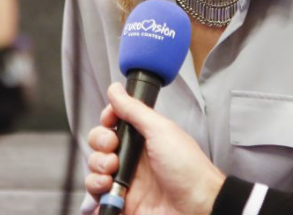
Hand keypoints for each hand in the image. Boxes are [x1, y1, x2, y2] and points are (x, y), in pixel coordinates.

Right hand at [86, 83, 225, 214]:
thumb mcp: (161, 130)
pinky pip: (96, 197)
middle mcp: (133, 157)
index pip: (114, 123)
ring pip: (95, 169)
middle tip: (113, 148)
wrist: (197, 206)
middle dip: (100, 144)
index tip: (110, 120)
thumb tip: (116, 89)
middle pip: (100, 144)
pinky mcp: (122, 203)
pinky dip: (95, 193)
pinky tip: (107, 189)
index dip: (107, 119)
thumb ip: (135, 110)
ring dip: (97, 168)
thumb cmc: (187, 168)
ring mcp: (126, 180)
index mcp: (143, 137)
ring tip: (112, 174)